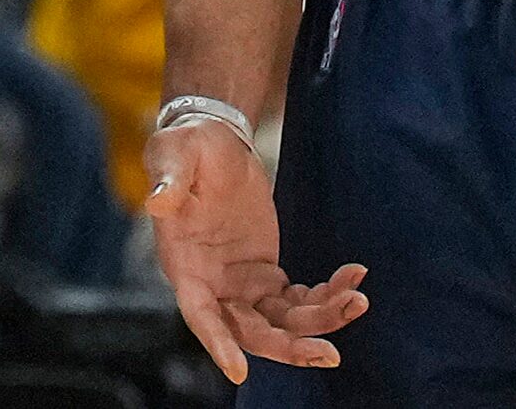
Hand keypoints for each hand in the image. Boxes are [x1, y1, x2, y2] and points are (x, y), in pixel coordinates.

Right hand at [143, 119, 367, 384]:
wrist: (215, 143)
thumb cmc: (186, 149)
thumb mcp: (172, 155)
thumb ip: (168, 179)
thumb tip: (157, 201)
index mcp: (184, 265)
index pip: (199, 315)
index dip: (217, 344)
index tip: (239, 372)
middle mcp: (213, 286)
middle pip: (251, 332)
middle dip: (290, 346)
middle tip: (331, 352)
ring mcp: (243, 286)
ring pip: (283, 323)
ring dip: (321, 321)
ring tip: (358, 301)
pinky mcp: (267, 275)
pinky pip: (300, 300)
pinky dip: (328, 295)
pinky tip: (354, 277)